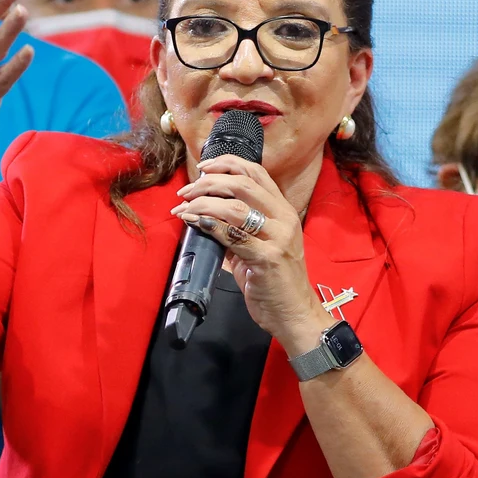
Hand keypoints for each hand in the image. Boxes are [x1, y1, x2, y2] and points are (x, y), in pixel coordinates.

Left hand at [171, 154, 328, 350]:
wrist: (294, 314)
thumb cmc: (274, 282)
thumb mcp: (258, 248)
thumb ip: (236, 230)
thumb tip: (203, 215)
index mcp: (283, 211)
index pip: (256, 172)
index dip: (227, 163)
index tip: (203, 167)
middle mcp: (284, 219)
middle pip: (242, 184)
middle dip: (208, 183)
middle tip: (185, 192)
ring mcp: (278, 238)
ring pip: (235, 207)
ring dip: (203, 204)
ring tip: (183, 209)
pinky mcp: (268, 258)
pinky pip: (233, 236)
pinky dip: (210, 226)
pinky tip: (194, 223)